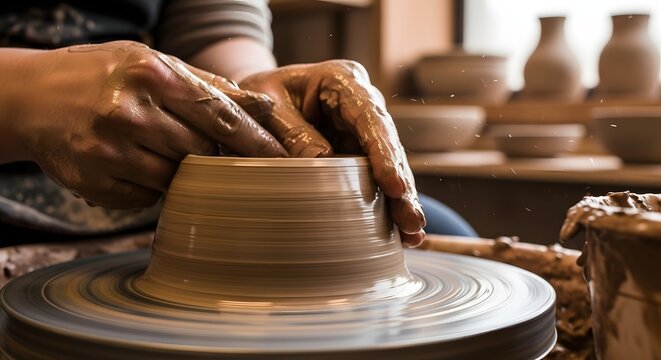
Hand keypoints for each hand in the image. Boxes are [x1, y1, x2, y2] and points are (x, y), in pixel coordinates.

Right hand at [10, 41, 286, 207]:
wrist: (31, 97)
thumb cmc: (104, 76)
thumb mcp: (154, 64)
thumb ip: (210, 87)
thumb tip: (264, 108)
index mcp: (152, 76)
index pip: (221, 118)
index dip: (256, 142)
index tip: (281, 161)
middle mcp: (130, 113)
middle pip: (201, 153)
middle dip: (208, 153)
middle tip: (198, 143)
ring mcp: (109, 152)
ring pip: (175, 179)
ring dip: (177, 169)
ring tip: (155, 145)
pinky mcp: (94, 183)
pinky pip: (146, 197)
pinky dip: (149, 184)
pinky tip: (132, 161)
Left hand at [239, 60, 425, 246]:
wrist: (251, 98)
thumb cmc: (260, 95)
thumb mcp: (268, 107)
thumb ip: (292, 131)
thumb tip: (323, 163)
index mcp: (343, 80)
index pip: (370, 117)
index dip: (384, 153)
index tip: (394, 186)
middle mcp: (361, 105)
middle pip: (388, 146)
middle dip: (401, 186)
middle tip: (411, 222)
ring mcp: (360, 131)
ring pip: (387, 167)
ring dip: (399, 202)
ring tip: (411, 235)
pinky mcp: (355, 153)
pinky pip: (373, 179)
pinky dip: (383, 205)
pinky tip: (399, 232)